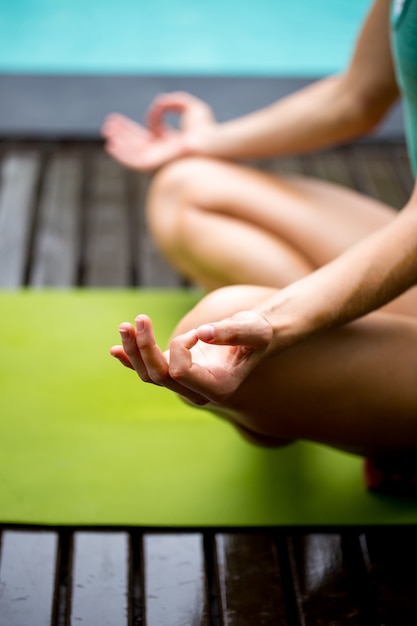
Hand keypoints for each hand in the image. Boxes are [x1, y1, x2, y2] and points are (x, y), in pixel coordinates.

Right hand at [101, 92, 214, 170]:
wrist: (209, 143)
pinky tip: (110, 146)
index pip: (150, 133)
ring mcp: (157, 161)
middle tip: (108, 125)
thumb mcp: (191, 108)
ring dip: (119, 142)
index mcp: (171, 143)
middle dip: (122, 134)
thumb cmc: (207, 128)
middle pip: (137, 144)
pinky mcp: (153, 166)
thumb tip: (159, 101)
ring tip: (106, 131)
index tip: (154, 107)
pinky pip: (133, 163)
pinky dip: (121, 155)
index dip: (149, 119)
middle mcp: (163, 153)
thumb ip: (174, 102)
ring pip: (133, 152)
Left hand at [110, 310, 272, 405]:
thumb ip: (232, 332)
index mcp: (218, 387)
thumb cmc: (256, 333)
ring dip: (134, 350)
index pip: (180, 373)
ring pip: (149, 374)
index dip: (180, 347)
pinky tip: (114, 350)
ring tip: (124, 326)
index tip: (198, 332)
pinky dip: (131, 360)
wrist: (254, 338)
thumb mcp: (253, 329)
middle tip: (140, 318)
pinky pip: (148, 371)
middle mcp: (198, 393)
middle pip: (159, 376)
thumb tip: (203, 333)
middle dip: (145, 347)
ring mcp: (185, 385)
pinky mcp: (175, 373)